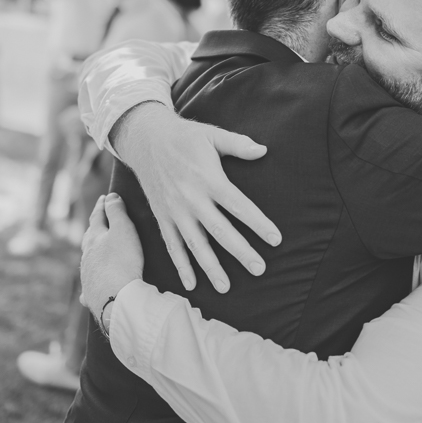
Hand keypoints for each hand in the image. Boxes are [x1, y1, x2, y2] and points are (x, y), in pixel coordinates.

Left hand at [79, 194, 143, 322]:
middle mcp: (87, 256)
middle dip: (94, 228)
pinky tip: (86, 289)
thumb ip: (116, 212)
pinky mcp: (91, 294)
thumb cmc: (123, 261)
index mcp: (94, 239)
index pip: (97, 217)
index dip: (102, 207)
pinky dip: (89, 284)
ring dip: (91, 253)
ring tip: (95, 251)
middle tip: (98, 221)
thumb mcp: (123, 230)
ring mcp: (87, 276)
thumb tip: (110, 197)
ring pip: (87, 261)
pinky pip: (88, 287)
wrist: (116, 298)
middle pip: (89, 238)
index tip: (104, 198)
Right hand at [112, 103, 281, 292]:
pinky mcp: (162, 217)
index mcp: (209, 179)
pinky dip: (181, 266)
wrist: (145, 139)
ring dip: (210, 267)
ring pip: (195, 244)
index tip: (276, 239)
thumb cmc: (185, 137)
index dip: (258, 223)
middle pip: (220, 230)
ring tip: (226, 287)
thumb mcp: (212, 135)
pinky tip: (191, 284)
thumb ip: (239, 145)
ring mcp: (175, 211)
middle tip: (259, 269)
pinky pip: (172, 245)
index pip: (239, 206)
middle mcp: (192, 198)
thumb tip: (264, 150)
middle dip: (240, 252)